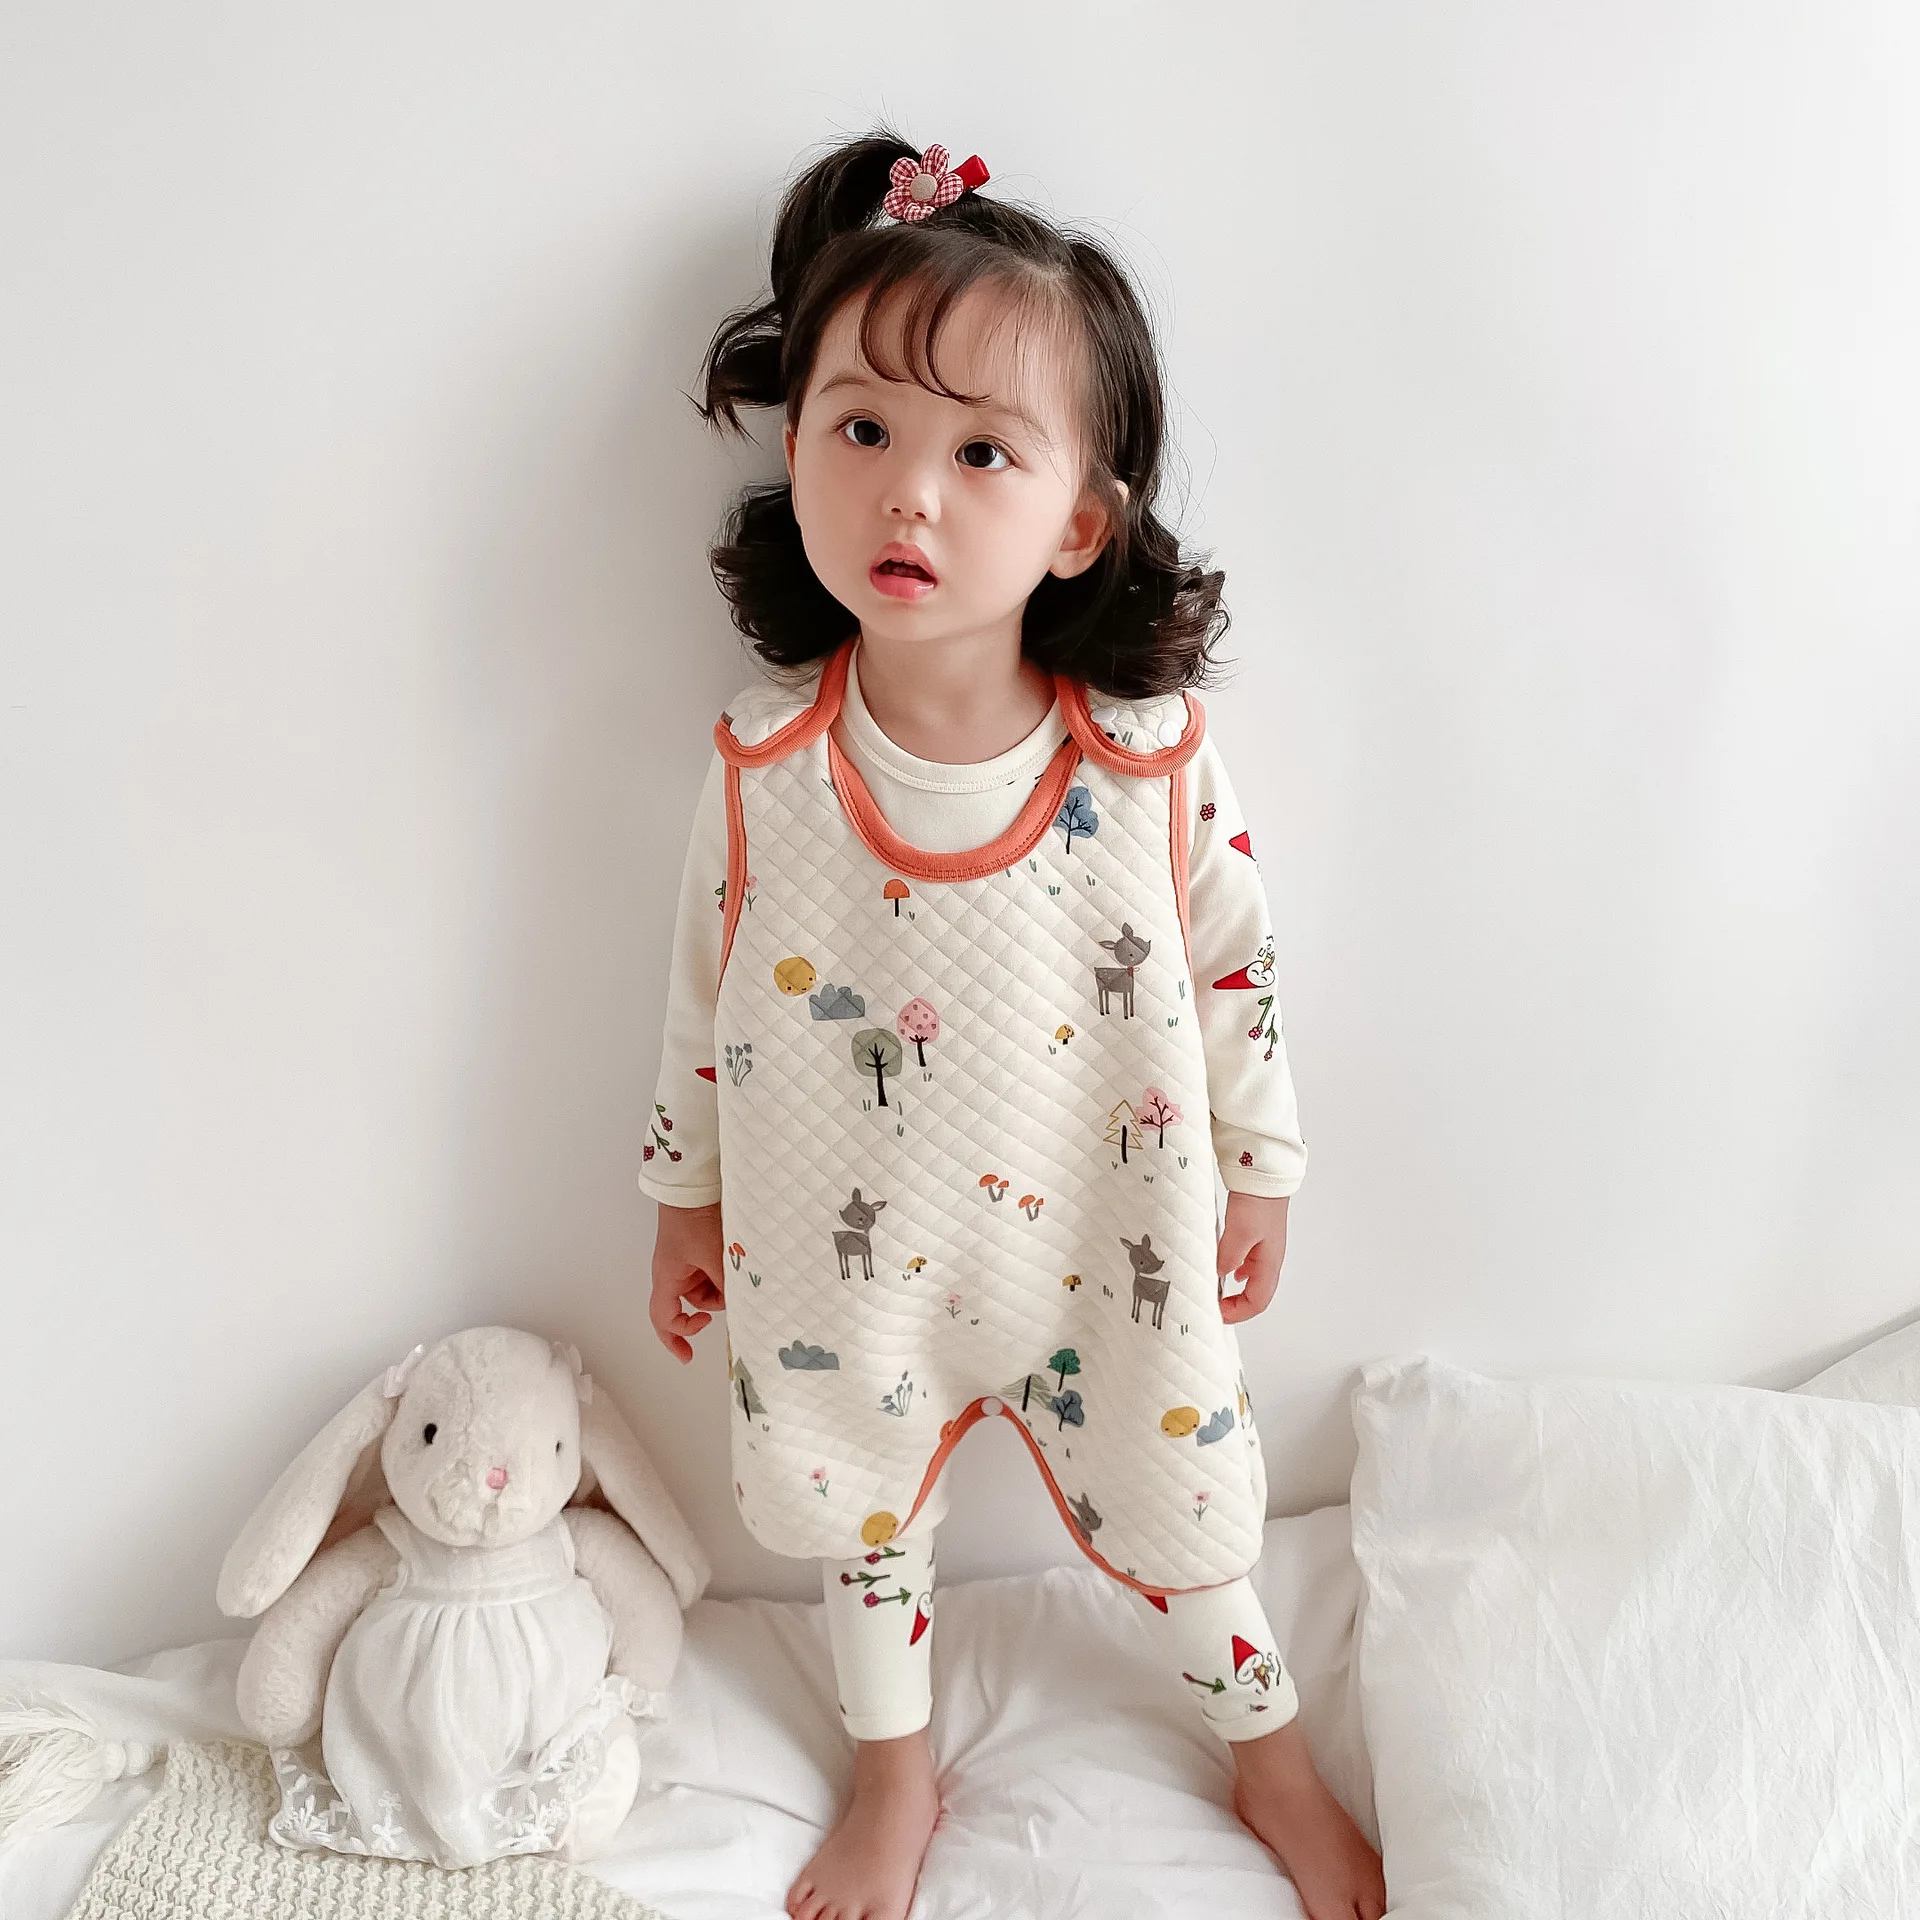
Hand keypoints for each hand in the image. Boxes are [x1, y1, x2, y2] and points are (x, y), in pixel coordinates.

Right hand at [650, 1199, 726, 1363]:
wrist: (693, 1187)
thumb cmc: (694, 1220)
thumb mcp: (713, 1257)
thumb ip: (725, 1284)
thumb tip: (740, 1305)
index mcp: (667, 1278)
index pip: (663, 1319)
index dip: (674, 1340)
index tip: (690, 1355)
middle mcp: (673, 1273)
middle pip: (691, 1304)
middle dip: (712, 1305)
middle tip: (731, 1297)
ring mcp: (686, 1261)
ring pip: (706, 1288)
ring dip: (721, 1285)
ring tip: (733, 1267)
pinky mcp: (698, 1250)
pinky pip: (711, 1271)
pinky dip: (723, 1271)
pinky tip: (734, 1261)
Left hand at [1216, 1191, 1288, 1323]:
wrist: (1264, 1175)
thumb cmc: (1257, 1202)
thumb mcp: (1239, 1233)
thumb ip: (1229, 1257)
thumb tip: (1219, 1276)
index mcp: (1270, 1263)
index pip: (1258, 1302)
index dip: (1238, 1313)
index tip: (1217, 1314)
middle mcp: (1269, 1259)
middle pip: (1256, 1295)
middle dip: (1236, 1306)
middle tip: (1214, 1306)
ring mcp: (1263, 1248)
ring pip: (1250, 1280)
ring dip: (1234, 1290)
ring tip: (1214, 1291)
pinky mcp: (1255, 1236)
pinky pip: (1245, 1263)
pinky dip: (1233, 1271)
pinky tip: (1223, 1268)